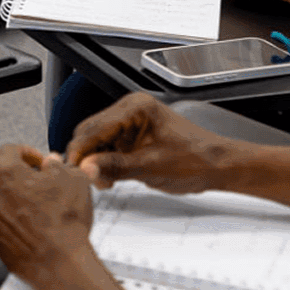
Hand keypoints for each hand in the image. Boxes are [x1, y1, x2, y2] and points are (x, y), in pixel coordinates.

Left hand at [0, 145, 95, 286]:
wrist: (58, 264)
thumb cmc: (62, 224)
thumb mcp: (73, 179)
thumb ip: (59, 165)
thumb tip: (53, 163)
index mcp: (2, 171)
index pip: (10, 150)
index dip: (29, 153)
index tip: (40, 162)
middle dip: (19, 175)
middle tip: (40, 183)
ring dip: (14, 197)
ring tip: (38, 205)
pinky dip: (11, 218)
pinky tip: (31, 224)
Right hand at [66, 93, 230, 192]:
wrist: (216, 166)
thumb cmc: (195, 160)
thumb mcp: (151, 167)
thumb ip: (115, 167)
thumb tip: (86, 168)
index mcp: (136, 108)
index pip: (94, 127)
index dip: (80, 151)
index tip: (73, 170)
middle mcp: (131, 110)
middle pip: (91, 131)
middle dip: (86, 156)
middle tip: (85, 179)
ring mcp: (131, 123)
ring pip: (97, 140)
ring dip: (95, 161)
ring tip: (102, 181)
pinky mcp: (133, 136)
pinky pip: (108, 146)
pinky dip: (104, 162)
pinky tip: (109, 177)